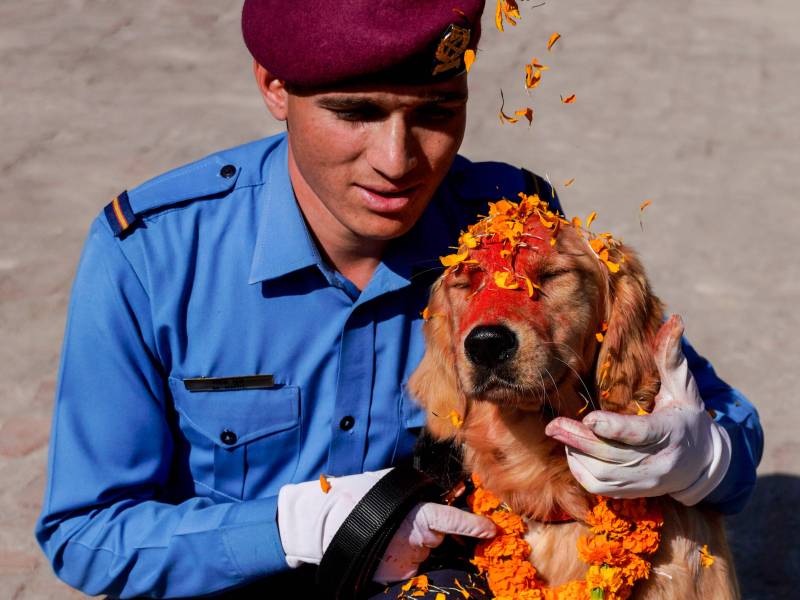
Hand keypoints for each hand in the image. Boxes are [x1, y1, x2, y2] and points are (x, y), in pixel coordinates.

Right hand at [277, 469, 495, 582]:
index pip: (454, 520)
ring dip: (416, 544)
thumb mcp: (390, 487)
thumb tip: (435, 493)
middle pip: (439, 537)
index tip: (491, 530)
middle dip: (434, 531)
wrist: (325, 522)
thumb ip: (415, 494)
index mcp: (419, 515)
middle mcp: (418, 540)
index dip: (474, 525)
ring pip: (424, 551)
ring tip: (389, 532)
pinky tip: (386, 546)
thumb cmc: (357, 496)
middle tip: (408, 521)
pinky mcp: (396, 576)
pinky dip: (404, 558)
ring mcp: (408, 561)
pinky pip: (410, 566)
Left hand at [545, 315, 731, 504]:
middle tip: (552, 425)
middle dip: (580, 440)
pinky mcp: (634, 492)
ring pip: (604, 475)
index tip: (590, 419)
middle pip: (614, 455)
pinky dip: (581, 471)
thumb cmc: (686, 414)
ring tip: (561, 433)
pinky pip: (600, 487)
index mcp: (673, 432)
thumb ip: (671, 357)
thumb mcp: (683, 386)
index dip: (614, 429)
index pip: (640, 433)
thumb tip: (674, 320)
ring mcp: (648, 482)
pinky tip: (573, 451)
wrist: (703, 462)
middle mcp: (661, 462)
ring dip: (577, 455)